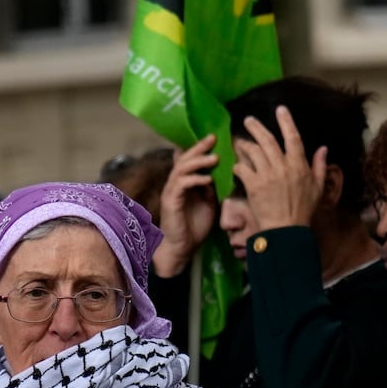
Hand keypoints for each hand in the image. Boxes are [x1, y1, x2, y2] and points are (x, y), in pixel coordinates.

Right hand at [152, 136, 219, 277]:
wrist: (182, 248)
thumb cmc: (194, 228)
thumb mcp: (208, 205)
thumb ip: (210, 190)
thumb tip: (215, 176)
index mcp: (184, 183)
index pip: (189, 160)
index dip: (199, 148)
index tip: (215, 139)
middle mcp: (175, 184)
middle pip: (184, 159)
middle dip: (198, 147)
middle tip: (213, 139)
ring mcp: (171, 191)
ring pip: (182, 168)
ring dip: (198, 162)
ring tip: (214, 158)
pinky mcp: (170, 200)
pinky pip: (182, 184)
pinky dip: (195, 179)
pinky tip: (207, 179)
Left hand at [232, 106, 328, 231]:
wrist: (286, 230)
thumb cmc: (303, 211)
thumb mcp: (318, 188)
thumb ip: (320, 166)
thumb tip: (323, 148)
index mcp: (299, 165)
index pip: (293, 137)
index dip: (286, 122)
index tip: (280, 109)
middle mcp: (282, 166)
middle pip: (268, 140)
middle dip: (256, 127)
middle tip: (248, 120)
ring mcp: (267, 175)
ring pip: (253, 151)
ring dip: (244, 145)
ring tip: (239, 142)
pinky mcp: (253, 185)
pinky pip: (242, 169)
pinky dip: (238, 165)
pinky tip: (237, 166)